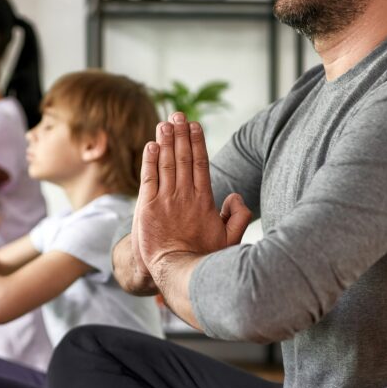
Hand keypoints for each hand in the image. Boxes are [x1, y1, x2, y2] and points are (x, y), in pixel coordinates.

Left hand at [135, 113, 251, 277]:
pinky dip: (150, 161)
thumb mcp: (230, 239)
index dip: (197, 142)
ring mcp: (166, 200)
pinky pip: (148, 178)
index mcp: (205, 200)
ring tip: (164, 124)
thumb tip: (236, 196)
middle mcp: (185, 195)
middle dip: (181, 134)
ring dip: (166, 141)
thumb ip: (238, 216)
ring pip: (166, 164)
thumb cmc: (204, 259)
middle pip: (183, 158)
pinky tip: (151, 146)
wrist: (178, 272)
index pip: (201, 164)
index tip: (195, 126)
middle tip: (177, 115)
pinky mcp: (148, 207)